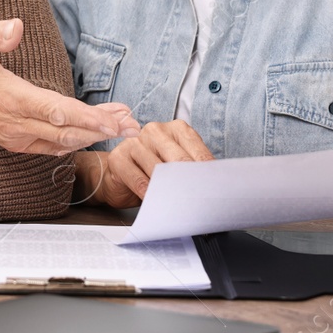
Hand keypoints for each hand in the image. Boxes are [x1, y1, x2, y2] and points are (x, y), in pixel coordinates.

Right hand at [0, 19, 138, 153]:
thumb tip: (16, 27)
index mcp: (9, 98)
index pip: (57, 112)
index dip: (90, 118)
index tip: (116, 121)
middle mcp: (15, 123)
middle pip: (68, 132)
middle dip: (103, 130)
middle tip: (134, 126)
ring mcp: (14, 136)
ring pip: (62, 142)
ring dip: (93, 136)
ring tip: (122, 125)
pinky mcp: (13, 140)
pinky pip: (50, 147)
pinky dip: (75, 141)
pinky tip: (92, 133)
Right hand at [78, 120, 215, 206]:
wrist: (117, 175)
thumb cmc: (152, 171)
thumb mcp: (175, 166)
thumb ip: (192, 169)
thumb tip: (214, 184)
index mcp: (176, 128)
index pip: (198, 151)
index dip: (208, 173)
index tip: (216, 190)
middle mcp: (155, 130)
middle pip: (179, 159)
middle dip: (190, 182)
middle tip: (199, 200)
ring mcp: (135, 142)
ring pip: (158, 169)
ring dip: (170, 190)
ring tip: (179, 204)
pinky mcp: (118, 157)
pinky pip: (138, 180)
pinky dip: (149, 193)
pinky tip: (156, 202)